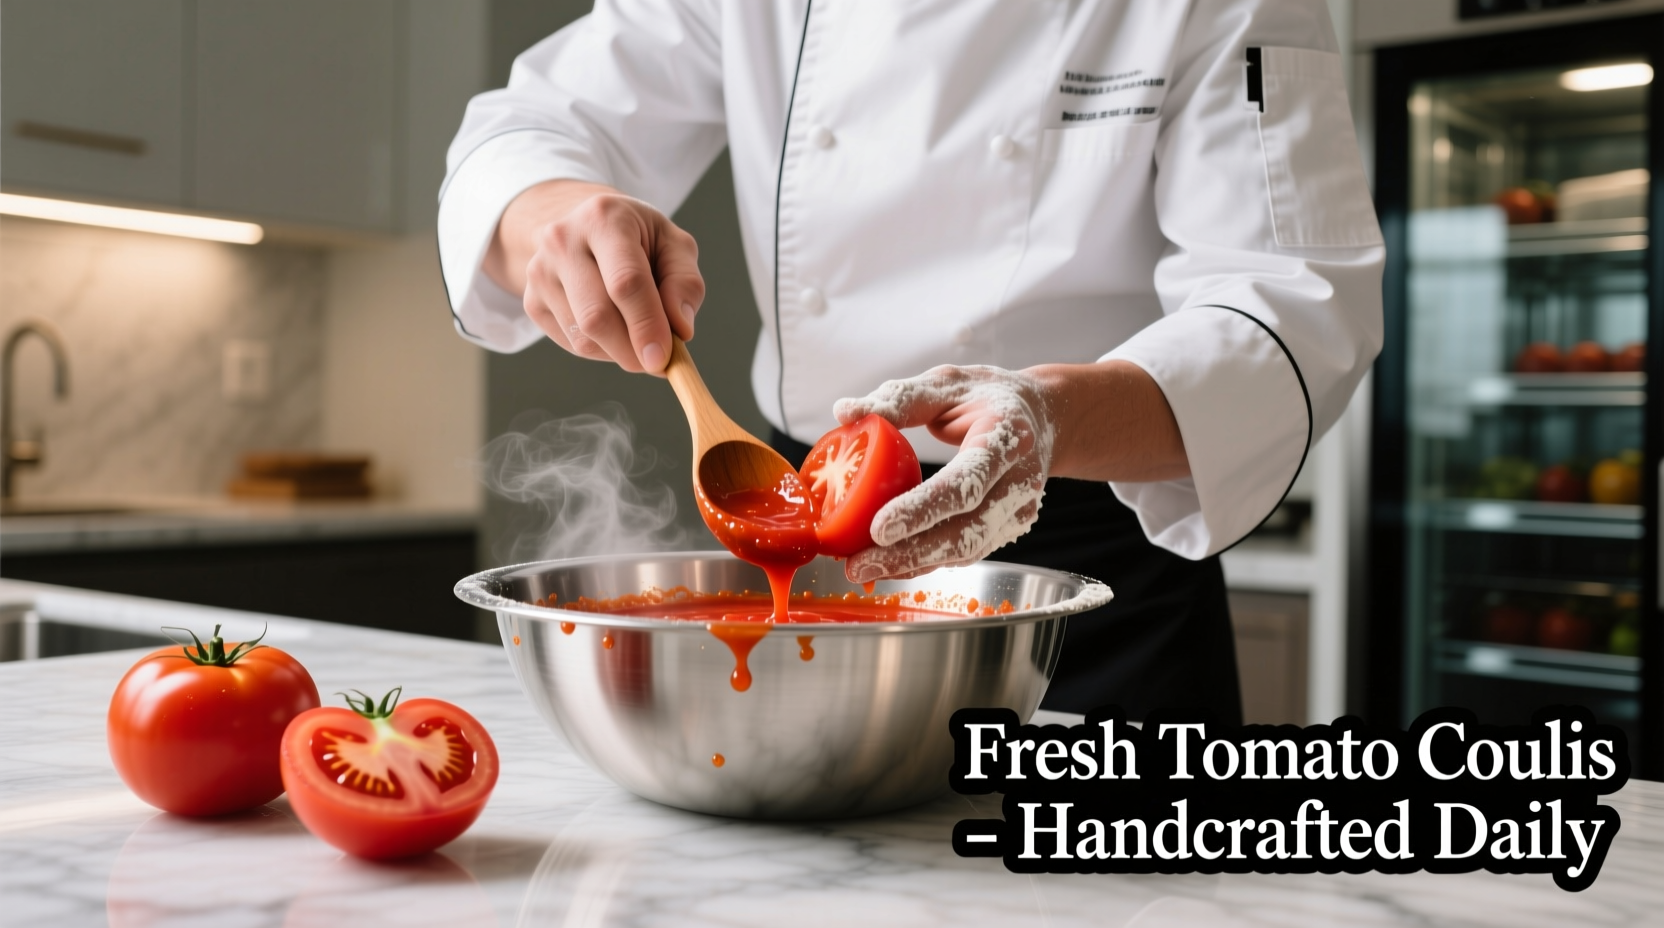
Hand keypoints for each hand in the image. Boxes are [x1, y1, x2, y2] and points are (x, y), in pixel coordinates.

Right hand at [485, 180, 703, 373]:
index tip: (662, 359)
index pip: (625, 282)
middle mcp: (563, 241)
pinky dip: (601, 350)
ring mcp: (541, 272)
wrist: (584, 228)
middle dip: (631, 350)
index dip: (646, 324)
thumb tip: (680, 328)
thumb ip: (685, 283)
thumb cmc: (638, 239)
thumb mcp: (673, 245)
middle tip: (658, 362)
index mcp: (604, 219)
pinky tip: (614, 329)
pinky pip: (571, 344)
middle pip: (597, 316)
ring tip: (638, 333)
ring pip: (583, 338)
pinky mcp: (532, 300)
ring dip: (620, 352)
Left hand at [832, 365, 1055, 581]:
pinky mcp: (1007, 529)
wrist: (1042, 419)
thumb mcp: (947, 383)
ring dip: (913, 565)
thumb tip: (844, 412)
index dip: (923, 508)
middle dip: (909, 554)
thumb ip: (899, 399)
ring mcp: (1018, 511)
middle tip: (858, 565)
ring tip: (863, 569)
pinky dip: (926, 562)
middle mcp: (1020, 481)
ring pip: (965, 550)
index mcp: (1008, 437)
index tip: (879, 527)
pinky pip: (964, 552)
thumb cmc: (989, 397)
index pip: (966, 481)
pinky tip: (889, 563)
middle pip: (966, 530)